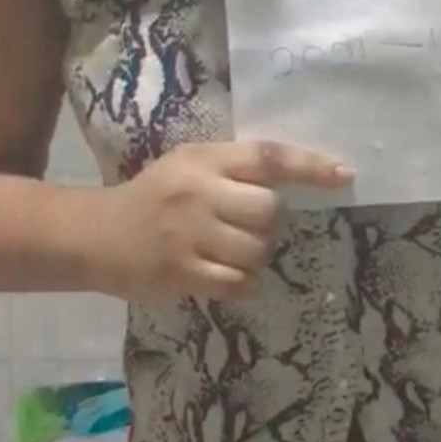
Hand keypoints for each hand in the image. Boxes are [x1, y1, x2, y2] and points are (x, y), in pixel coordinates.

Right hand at [90, 141, 352, 301]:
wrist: (96, 234)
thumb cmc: (155, 194)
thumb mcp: (191, 163)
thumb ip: (235, 167)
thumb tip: (297, 175)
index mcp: (205, 159)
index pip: (267, 157)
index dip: (310, 166)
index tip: (345, 175)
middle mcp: (199, 193)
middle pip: (268, 209)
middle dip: (270, 222)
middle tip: (250, 225)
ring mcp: (189, 235)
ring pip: (256, 249)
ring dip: (256, 254)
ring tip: (233, 251)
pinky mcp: (181, 273)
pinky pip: (238, 283)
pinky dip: (246, 283)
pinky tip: (230, 277)